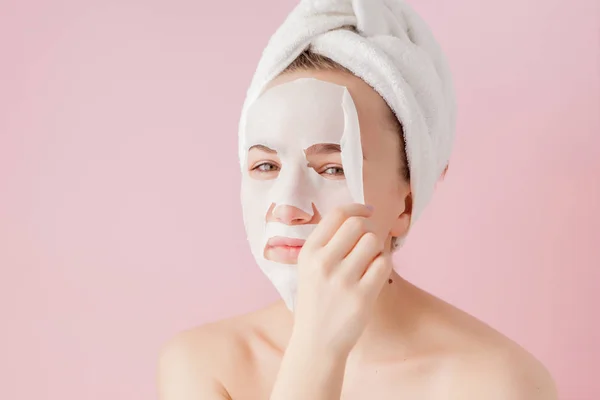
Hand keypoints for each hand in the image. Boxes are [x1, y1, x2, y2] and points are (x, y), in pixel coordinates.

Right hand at [291, 203, 392, 356]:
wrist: (316, 342)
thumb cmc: (317, 300)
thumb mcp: (309, 268)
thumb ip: (328, 243)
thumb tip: (359, 215)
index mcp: (309, 252)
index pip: (337, 214)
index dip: (356, 207)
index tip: (367, 211)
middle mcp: (323, 263)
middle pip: (358, 224)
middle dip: (367, 230)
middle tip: (366, 244)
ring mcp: (343, 280)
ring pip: (373, 242)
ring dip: (377, 248)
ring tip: (369, 262)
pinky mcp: (362, 296)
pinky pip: (384, 264)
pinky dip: (384, 264)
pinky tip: (375, 273)